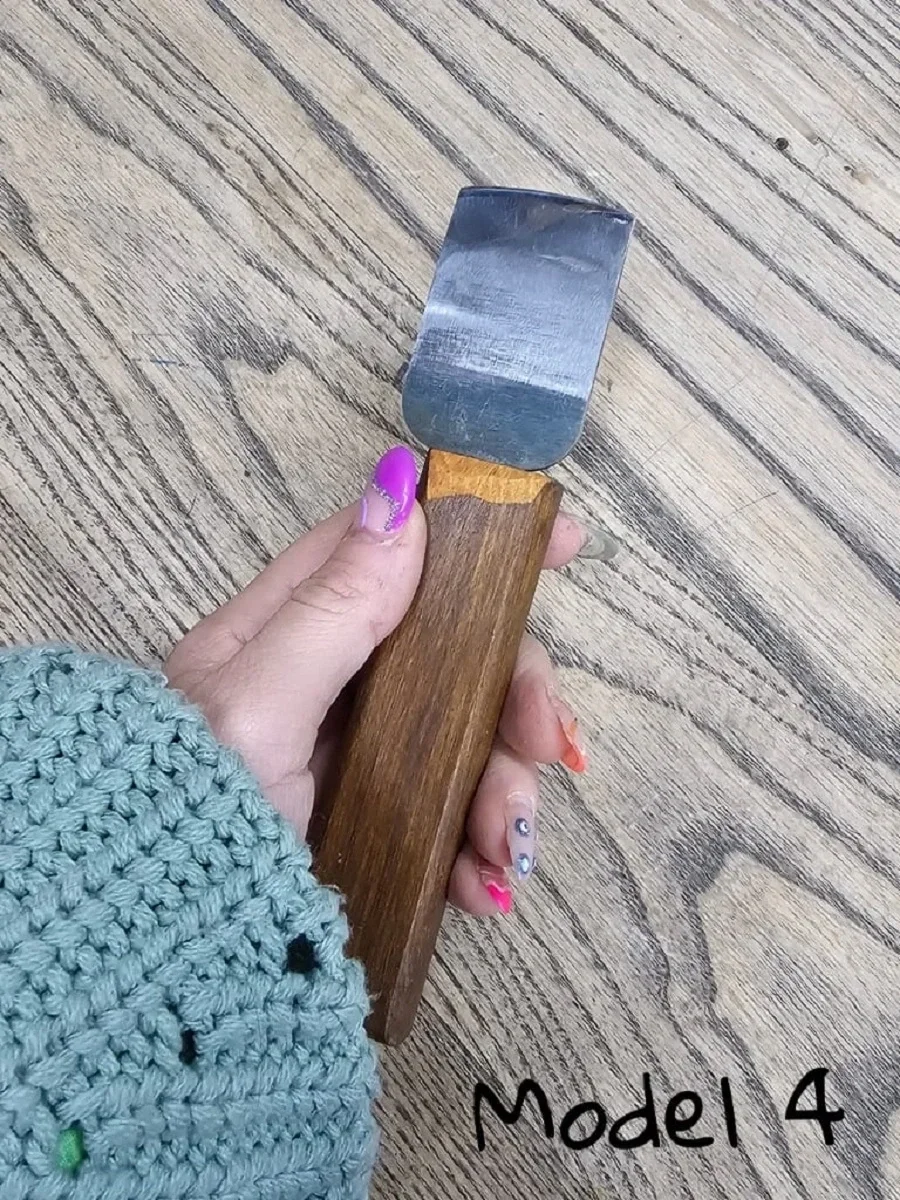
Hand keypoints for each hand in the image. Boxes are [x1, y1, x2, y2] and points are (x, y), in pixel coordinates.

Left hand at [166, 446, 612, 915]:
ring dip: (504, 791)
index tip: (561, 539)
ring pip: (463, 740)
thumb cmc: (184, 822)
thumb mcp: (255, 709)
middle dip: (512, 699)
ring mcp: (351, 760)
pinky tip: (484, 886)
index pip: (389, 554)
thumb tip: (397, 488)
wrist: (153, 962)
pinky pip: (448, 817)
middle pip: (451, 655)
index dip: (472, 538)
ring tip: (506, 850)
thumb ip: (332, 609)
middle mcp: (324, 688)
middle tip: (548, 746)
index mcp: (284, 635)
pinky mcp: (370, 827)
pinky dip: (479, 848)